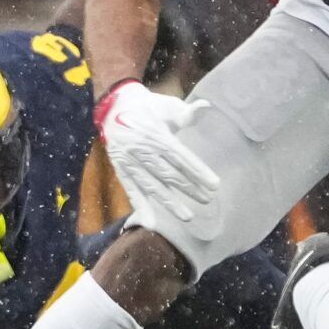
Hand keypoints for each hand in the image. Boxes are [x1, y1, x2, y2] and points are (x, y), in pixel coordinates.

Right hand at [93, 80, 219, 222]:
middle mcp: (143, 150)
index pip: (181, 157)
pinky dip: (140, 207)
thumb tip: (206, 106)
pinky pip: (131, 191)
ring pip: (152, 186)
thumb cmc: (148, 107)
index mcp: (156, 134)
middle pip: (169, 174)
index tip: (214, 185)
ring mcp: (130, 162)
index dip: (198, 171)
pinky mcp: (121, 170)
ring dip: (170, 203)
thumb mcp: (167, 106)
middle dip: (190, 188)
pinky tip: (151, 223)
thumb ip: (186, 112)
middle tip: (208, 199)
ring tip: (188, 217)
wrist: (114, 106)